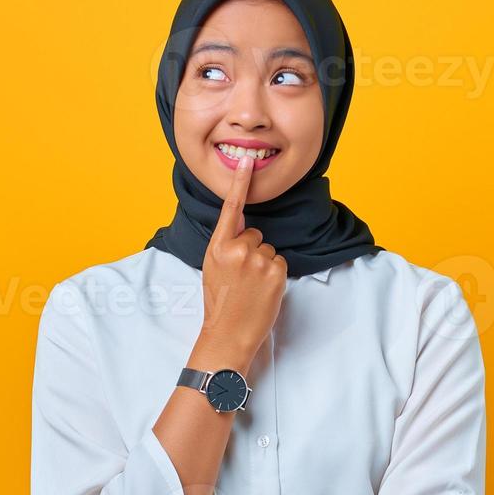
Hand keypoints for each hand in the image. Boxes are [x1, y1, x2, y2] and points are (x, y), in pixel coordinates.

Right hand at [194, 150, 286, 369]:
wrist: (229, 333)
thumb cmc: (220, 302)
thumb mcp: (213, 267)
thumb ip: (226, 244)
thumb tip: (243, 226)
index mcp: (218, 246)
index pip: (231, 208)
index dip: (240, 183)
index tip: (248, 161)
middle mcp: (237, 249)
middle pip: (256, 234)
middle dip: (252, 250)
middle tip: (242, 277)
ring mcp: (258, 260)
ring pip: (269, 249)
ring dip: (264, 265)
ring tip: (251, 286)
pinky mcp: (276, 271)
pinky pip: (280, 262)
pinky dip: (275, 274)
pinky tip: (263, 290)